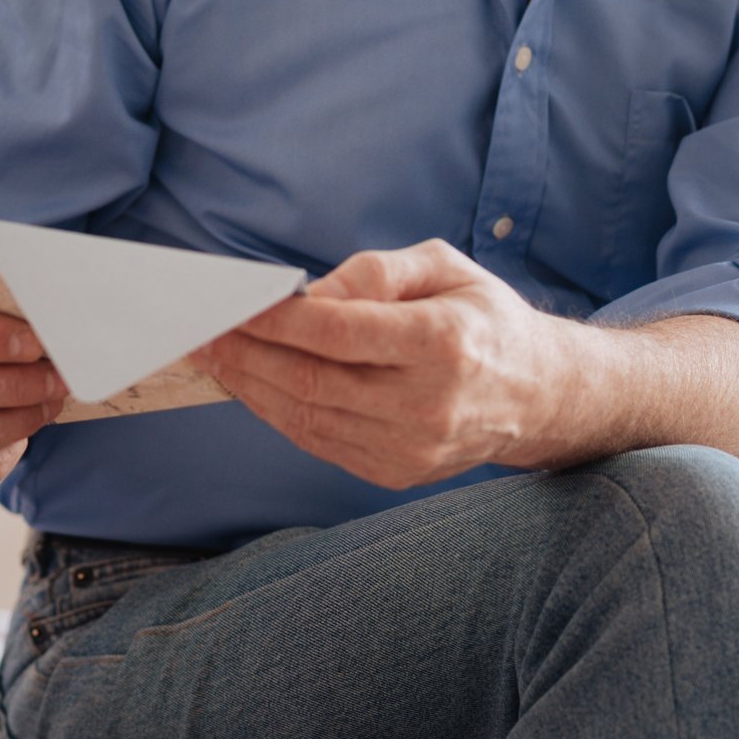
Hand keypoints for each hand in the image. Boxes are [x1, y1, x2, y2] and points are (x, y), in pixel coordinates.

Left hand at [186, 238, 574, 488]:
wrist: (537, 395)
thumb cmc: (483, 318)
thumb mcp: (446, 266)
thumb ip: (379, 271)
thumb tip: (312, 293)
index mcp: (445, 343)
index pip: (341, 332)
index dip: (278, 319)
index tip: (235, 301)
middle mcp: (428, 403)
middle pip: (313, 380)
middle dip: (246, 353)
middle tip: (201, 329)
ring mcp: (411, 447)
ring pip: (307, 418)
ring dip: (249, 386)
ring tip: (213, 355)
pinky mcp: (395, 472)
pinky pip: (318, 442)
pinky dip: (276, 412)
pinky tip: (251, 384)